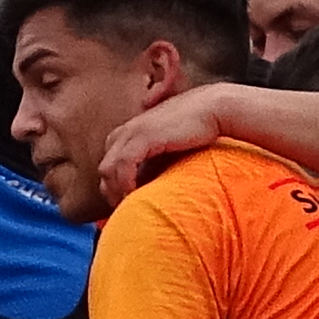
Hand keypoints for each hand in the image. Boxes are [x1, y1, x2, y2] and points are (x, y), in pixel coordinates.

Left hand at [98, 85, 241, 203]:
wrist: (213, 109)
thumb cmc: (196, 131)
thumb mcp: (168, 152)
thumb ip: (153, 166)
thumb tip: (145, 189)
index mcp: (130, 133)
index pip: (109, 165)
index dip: (115, 187)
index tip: (128, 204)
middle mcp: (127, 131)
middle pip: (105, 168)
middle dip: (113, 192)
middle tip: (127, 209)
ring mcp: (133, 131)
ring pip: (109, 168)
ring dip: (117, 191)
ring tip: (132, 205)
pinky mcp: (144, 135)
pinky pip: (124, 163)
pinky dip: (126, 182)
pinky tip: (136, 194)